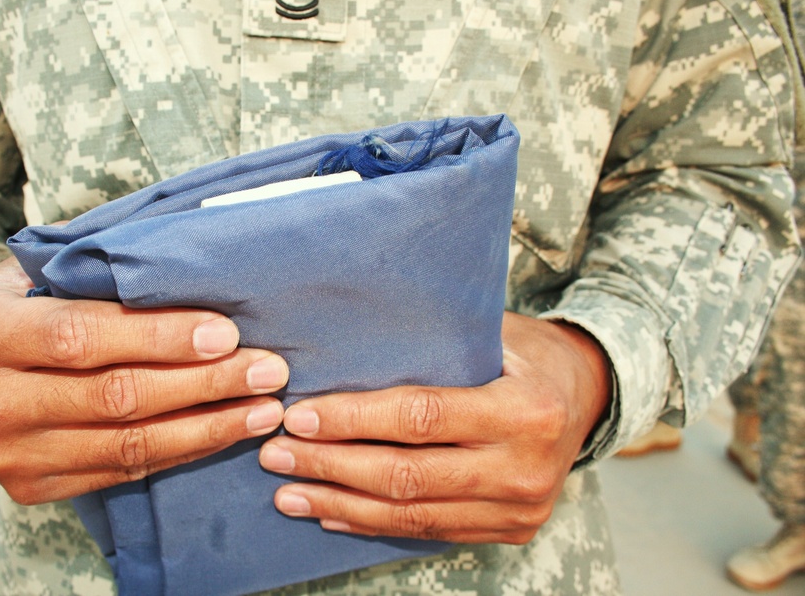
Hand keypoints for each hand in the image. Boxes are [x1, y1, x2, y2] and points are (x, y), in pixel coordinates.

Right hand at [0, 257, 287, 504]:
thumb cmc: (16, 302)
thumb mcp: (37, 269)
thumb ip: (98, 270)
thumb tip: (189, 264)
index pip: (80, 336)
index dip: (159, 337)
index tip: (226, 333)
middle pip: (113, 397)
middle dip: (203, 384)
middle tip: (266, 370)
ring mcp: (7, 455)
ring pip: (126, 444)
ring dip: (206, 426)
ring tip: (264, 408)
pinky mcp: (31, 487)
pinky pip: (123, 472)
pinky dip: (181, 451)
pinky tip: (225, 433)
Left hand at [257, 311, 609, 544]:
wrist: (589, 394)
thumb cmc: (525, 352)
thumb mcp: (491, 332)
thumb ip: (432, 344)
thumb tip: (338, 347)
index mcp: (525, 408)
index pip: (421, 418)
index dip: (353, 421)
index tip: (299, 417)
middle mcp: (525, 467)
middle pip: (408, 476)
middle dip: (332, 467)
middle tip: (277, 456)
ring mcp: (521, 508)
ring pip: (412, 516)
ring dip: (342, 505)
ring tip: (290, 492)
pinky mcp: (511, 529)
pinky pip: (430, 533)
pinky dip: (374, 525)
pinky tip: (334, 514)